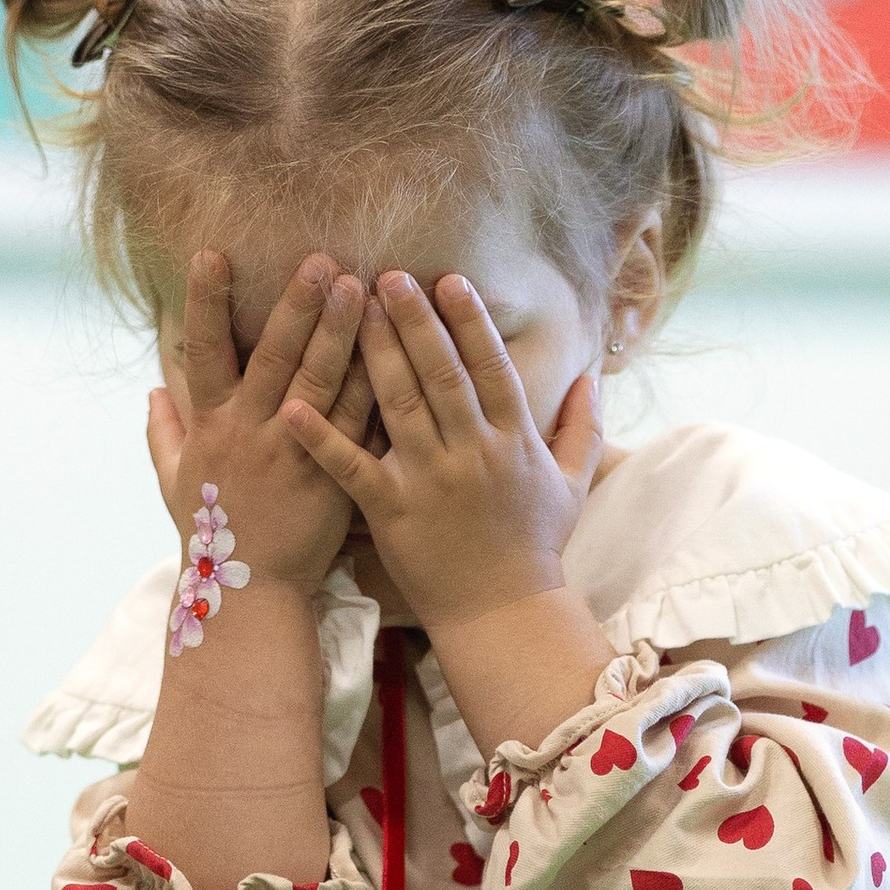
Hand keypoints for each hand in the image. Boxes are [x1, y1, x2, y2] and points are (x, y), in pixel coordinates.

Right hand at [148, 250, 373, 600]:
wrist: (252, 591)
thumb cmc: (214, 534)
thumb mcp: (174, 483)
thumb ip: (163, 433)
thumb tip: (152, 390)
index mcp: (210, 425)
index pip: (202, 351)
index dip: (204, 302)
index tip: (211, 253)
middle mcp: (249, 432)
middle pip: (273, 356)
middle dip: (296, 305)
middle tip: (320, 258)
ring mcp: (293, 454)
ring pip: (320, 381)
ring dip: (341, 331)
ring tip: (361, 285)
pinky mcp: (332, 476)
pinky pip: (357, 423)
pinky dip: (373, 384)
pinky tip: (395, 349)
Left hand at [285, 272, 598, 630]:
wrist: (502, 614)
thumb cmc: (536, 547)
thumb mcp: (572, 484)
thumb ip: (584, 427)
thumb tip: (594, 376)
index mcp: (513, 441)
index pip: (491, 368)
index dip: (470, 322)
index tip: (449, 279)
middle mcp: (471, 453)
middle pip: (441, 374)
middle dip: (414, 320)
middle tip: (386, 275)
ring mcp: (429, 481)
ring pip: (399, 405)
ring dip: (374, 352)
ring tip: (349, 306)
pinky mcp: (391, 511)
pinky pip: (352, 468)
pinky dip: (322, 437)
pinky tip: (295, 404)